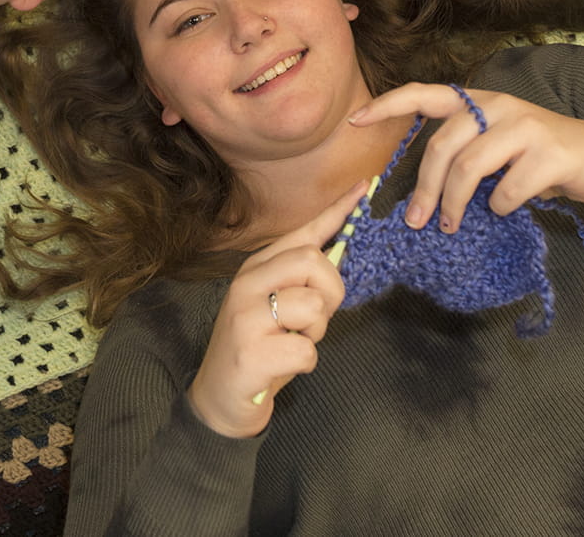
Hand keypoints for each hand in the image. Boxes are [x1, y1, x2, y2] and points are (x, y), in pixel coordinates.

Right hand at [185, 179, 367, 437]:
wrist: (219, 398)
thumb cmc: (260, 347)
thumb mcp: (277, 305)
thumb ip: (302, 280)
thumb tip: (341, 250)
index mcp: (256, 268)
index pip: (302, 232)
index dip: (337, 211)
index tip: (364, 186)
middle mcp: (247, 284)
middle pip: (312, 260)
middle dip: (330, 291)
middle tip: (314, 319)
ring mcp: (245, 316)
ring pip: (313, 305)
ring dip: (316, 332)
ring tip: (292, 342)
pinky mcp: (250, 352)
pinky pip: (306, 351)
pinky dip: (305, 363)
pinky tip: (282, 366)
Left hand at [350, 84, 583, 230]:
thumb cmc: (538, 155)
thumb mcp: (497, 142)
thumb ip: (465, 152)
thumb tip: (421, 192)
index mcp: (479, 101)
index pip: (425, 93)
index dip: (388, 105)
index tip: (355, 120)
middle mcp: (498, 106)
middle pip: (442, 145)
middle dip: (422, 187)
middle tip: (415, 220)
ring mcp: (525, 126)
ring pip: (469, 167)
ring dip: (453, 203)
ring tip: (449, 225)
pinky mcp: (549, 153)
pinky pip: (507, 189)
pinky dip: (499, 207)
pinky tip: (504, 210)